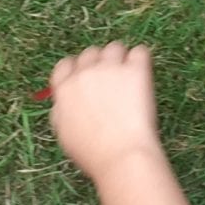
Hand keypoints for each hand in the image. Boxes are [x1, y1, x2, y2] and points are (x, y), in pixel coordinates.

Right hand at [46, 43, 165, 180]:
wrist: (121, 156)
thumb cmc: (92, 153)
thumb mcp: (64, 134)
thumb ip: (61, 111)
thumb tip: (63, 103)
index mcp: (64, 88)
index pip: (66, 64)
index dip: (77, 71)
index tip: (86, 80)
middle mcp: (85, 72)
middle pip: (91, 53)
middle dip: (99, 64)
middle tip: (111, 83)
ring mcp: (110, 68)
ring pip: (115, 47)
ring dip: (120, 59)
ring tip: (128, 79)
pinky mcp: (136, 70)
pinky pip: (140, 52)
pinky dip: (141, 61)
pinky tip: (143, 77)